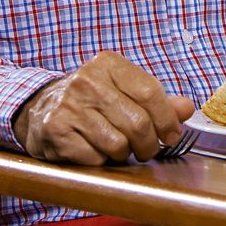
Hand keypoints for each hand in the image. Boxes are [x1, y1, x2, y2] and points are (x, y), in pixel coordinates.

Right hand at [12, 51, 195, 164]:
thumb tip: (187, 109)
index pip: (151, 93)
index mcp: (108, 64)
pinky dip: (100, 161)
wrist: (37, 109)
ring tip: (118, 148)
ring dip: (123, 154)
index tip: (172, 136)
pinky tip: (93, 151)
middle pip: (137, 123)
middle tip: (147, 150)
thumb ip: (157, 100)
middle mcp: (86, 81)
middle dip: (149, 144)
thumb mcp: (122, 90)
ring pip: (117, 144)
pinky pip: (94, 158)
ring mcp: (68, 106)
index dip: (167, 119)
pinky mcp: (55, 131)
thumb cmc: (90, 101)